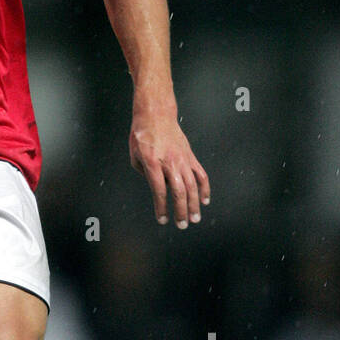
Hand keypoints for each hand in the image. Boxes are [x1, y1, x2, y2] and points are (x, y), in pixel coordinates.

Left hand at [129, 108, 209, 227]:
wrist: (156, 115)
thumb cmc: (142, 135)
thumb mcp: (135, 155)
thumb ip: (145, 174)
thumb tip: (158, 188)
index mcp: (153, 163)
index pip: (159, 191)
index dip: (161, 207)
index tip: (162, 220)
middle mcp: (170, 162)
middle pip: (179, 191)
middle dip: (181, 211)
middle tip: (182, 225)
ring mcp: (183, 159)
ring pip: (192, 186)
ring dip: (194, 204)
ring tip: (194, 218)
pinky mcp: (190, 156)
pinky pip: (201, 174)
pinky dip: (205, 189)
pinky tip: (205, 201)